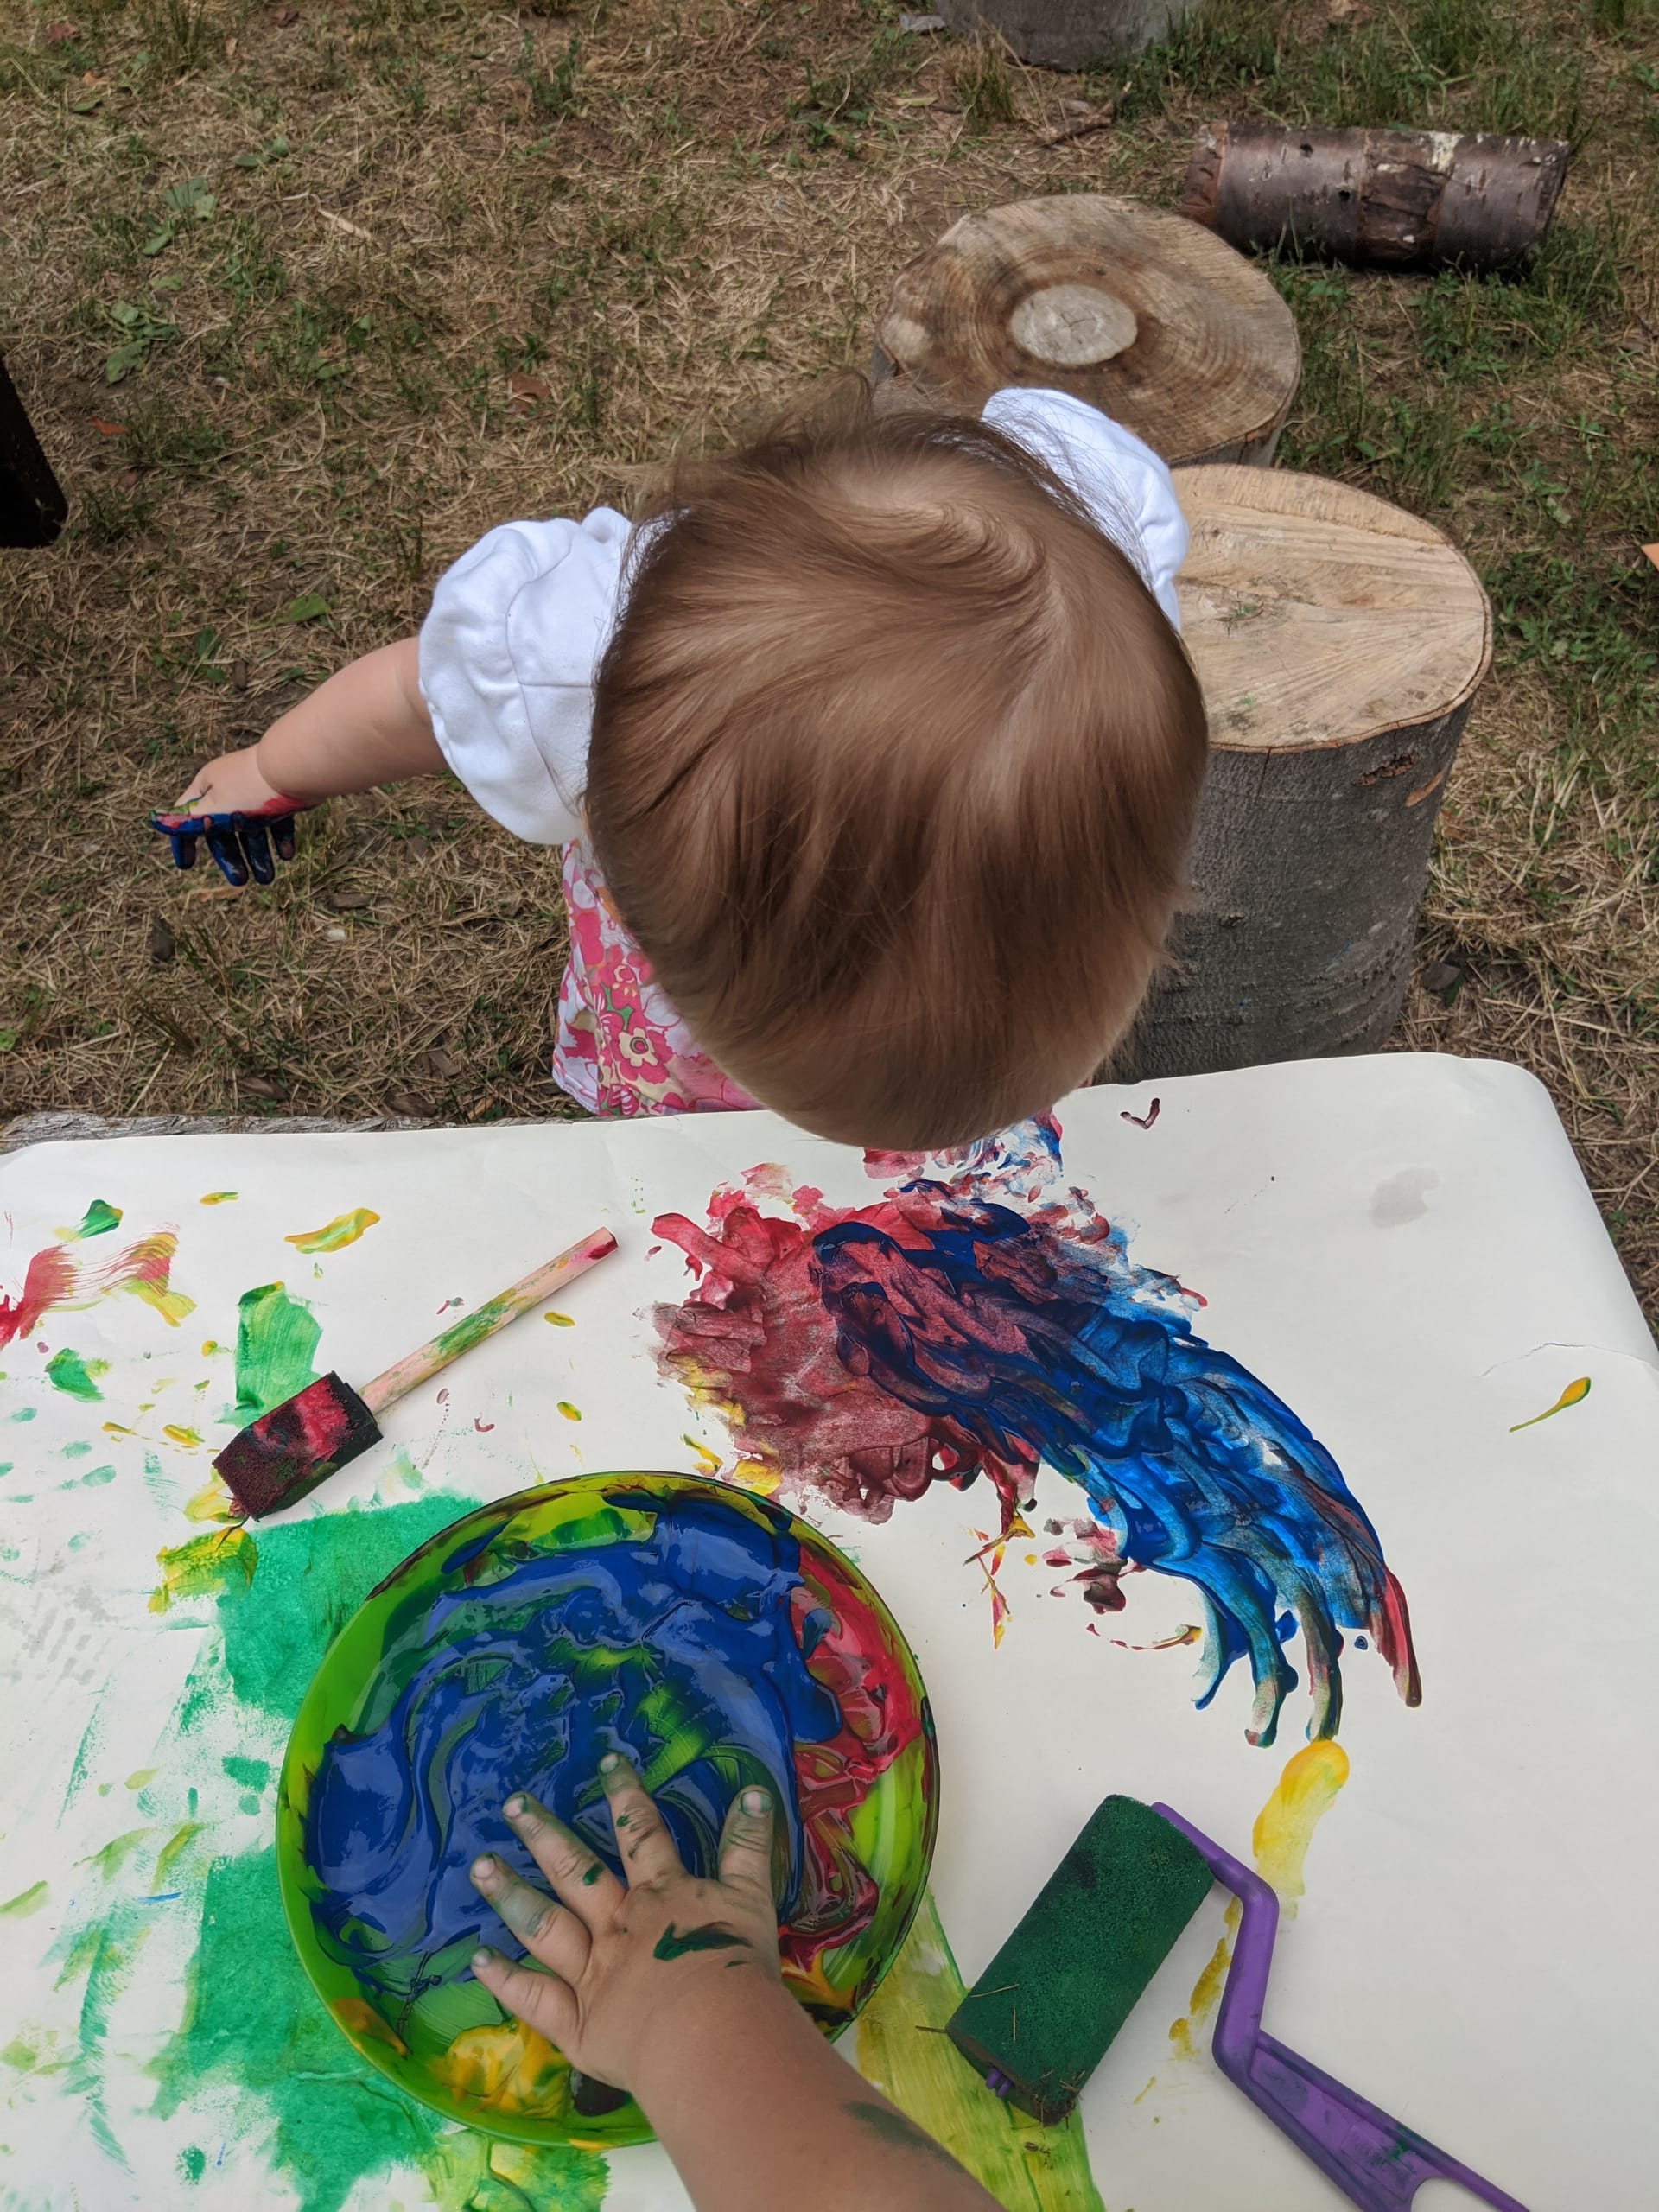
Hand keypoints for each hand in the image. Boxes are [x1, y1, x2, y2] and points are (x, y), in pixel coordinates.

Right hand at [152, 744, 310, 885]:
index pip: (189, 818)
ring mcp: (256, 793)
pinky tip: (285, 856)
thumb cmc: (248, 788)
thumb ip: (190, 820)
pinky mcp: (281, 797)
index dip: (185, 841)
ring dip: (258, 856)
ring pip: (253, 830)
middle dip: (232, 857)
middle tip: (240, 882)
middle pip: (225, 830)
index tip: (187, 865)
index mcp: (208, 788)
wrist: (294, 768)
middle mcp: (230, 789)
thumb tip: (161, 824)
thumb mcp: (213, 808)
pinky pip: (276, 823)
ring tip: (268, 878)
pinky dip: (279, 840)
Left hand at [468, 1754, 782, 2098]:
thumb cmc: (737, 1970)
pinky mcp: (578, 2025)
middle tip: (511, 1803)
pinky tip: (478, 1959)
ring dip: (511, 1894)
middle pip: (577, 1872)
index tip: (605, 1763)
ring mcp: (591, 1974)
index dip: (626, 1796)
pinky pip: (535, 1999)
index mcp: (660, 1895)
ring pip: (544, 1926)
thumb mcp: (752, 1899)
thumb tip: (756, 1790)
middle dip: (545, 1834)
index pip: (642, 1834)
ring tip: (479, 1867)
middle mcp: (617, 1926)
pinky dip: (506, 1980)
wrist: (710, 2037)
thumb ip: (749, 1846)